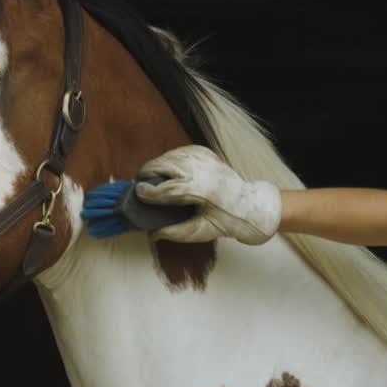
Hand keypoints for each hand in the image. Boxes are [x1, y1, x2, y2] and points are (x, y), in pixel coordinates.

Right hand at [135, 145, 280, 244]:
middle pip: (165, 165)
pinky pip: (179, 152)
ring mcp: (204, 159)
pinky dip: (169, 160)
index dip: (149, 191)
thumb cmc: (224, 221)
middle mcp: (203, 171)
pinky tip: (167, 171)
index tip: (138, 192)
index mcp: (202, 191)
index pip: (168, 188)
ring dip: (157, 165)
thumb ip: (174, 232)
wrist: (248, 205)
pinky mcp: (204, 153)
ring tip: (150, 177)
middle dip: (148, 172)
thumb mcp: (200, 232)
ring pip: (170, 156)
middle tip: (141, 183)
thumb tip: (151, 234)